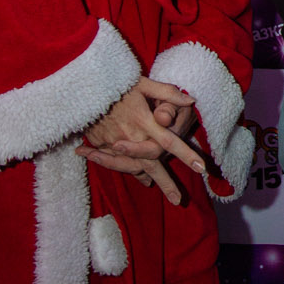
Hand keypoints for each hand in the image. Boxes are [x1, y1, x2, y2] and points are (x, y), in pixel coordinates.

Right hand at [78, 78, 205, 203]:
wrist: (82, 87)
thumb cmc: (117, 82)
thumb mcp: (143, 83)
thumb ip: (167, 93)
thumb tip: (191, 100)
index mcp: (144, 121)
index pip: (170, 142)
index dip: (186, 155)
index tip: (201, 168)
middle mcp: (131, 136)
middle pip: (152, 165)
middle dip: (166, 183)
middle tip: (177, 200)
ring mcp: (113, 143)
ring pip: (134, 167)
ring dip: (146, 178)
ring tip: (157, 189)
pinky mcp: (100, 144)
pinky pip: (117, 162)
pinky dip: (128, 170)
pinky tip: (139, 177)